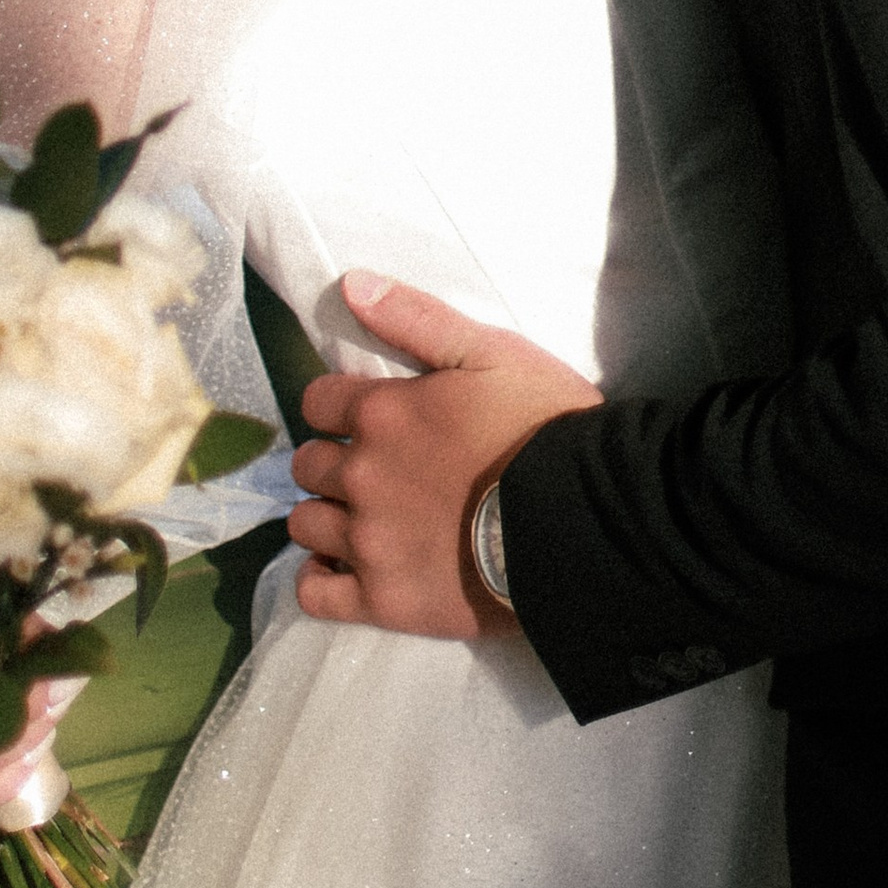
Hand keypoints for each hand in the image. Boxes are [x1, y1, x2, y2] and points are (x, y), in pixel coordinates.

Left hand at [288, 272, 598, 636]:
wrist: (581, 521)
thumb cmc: (545, 428)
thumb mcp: (492, 353)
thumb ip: (417, 318)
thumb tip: (350, 285)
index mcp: (382, 415)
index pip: (318, 402)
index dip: (337, 407)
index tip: (364, 418)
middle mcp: (362, 478)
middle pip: (308, 465)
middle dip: (331, 461)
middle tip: (371, 470)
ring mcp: (368, 543)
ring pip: (306, 525)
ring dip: (324, 515)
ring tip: (358, 519)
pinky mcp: (383, 602)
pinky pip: (317, 594)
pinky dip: (319, 578)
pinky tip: (341, 567)